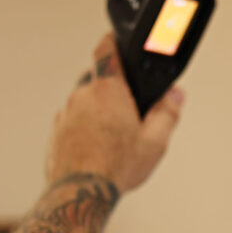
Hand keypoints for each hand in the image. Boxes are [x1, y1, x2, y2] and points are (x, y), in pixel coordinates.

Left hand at [46, 33, 184, 193]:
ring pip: (85, 103)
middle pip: (98, 81)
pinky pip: (73, 123)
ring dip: (97, 113)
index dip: (112, 41)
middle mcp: (82, 97)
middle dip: (113, 91)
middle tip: (129, 112)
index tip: (115, 39)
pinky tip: (98, 149)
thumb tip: (175, 94)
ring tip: (114, 138)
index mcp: (108, 91)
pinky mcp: (56, 133)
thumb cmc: (115, 167)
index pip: (105, 51)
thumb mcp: (155, 141)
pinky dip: (84, 129)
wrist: (82, 193)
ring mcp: (65, 114)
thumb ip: (167, 112)